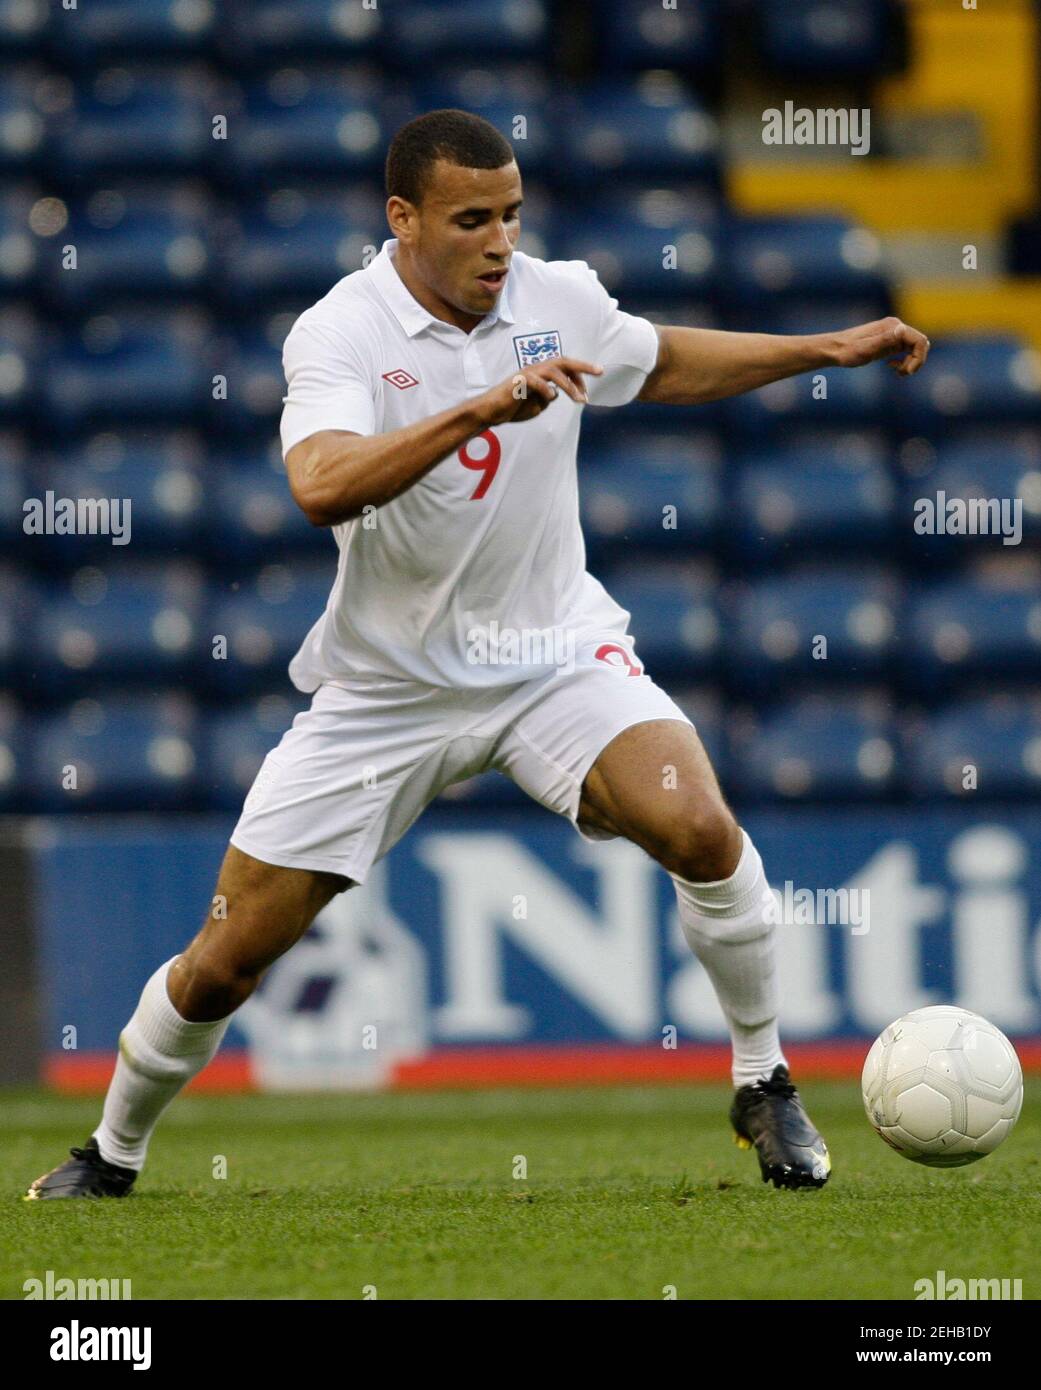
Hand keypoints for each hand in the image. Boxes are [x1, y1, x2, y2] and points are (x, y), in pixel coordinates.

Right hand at [480, 357, 603, 423]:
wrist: (492, 412)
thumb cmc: (514, 407)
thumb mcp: (538, 405)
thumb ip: (548, 397)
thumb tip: (557, 393)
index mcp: (543, 374)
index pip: (566, 369)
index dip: (580, 378)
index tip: (588, 394)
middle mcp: (536, 369)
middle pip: (563, 361)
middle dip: (583, 366)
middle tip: (600, 371)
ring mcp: (527, 374)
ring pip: (553, 371)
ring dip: (569, 385)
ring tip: (579, 399)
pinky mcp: (517, 382)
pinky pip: (535, 381)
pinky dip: (545, 388)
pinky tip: (551, 397)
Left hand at [828, 316, 930, 374]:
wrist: (834, 350)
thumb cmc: (847, 351)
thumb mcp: (865, 349)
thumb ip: (884, 340)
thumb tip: (902, 329)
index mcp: (893, 327)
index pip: (920, 340)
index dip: (919, 357)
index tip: (908, 372)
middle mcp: (895, 328)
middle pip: (920, 344)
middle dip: (916, 361)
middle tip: (902, 373)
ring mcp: (893, 335)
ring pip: (915, 348)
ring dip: (911, 362)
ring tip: (898, 372)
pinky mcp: (889, 342)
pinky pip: (906, 351)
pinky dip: (904, 361)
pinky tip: (892, 366)